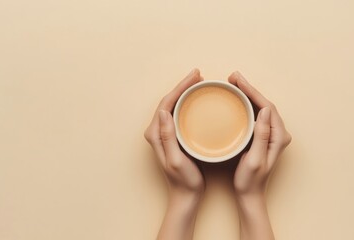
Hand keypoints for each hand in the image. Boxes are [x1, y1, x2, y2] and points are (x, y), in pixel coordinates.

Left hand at [144, 69, 204, 239]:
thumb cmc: (183, 181)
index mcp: (155, 134)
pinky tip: (196, 100)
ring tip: (198, 83)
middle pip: (168, 101)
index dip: (180, 87)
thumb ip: (168, 136)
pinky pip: (178, 114)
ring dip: (184, 93)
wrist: (186, 196)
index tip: (194, 77)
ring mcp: (164, 134)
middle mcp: (156, 132)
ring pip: (172, 106)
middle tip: (198, 75)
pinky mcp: (172, 137)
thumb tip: (163, 111)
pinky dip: (186, 103)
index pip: (166, 103)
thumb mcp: (175, 160)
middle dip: (182, 86)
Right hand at [229, 71, 291, 197]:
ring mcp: (271, 135)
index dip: (252, 90)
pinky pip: (256, 115)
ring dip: (248, 94)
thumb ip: (261, 135)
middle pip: (264, 104)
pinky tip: (237, 100)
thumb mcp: (254, 159)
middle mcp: (278, 134)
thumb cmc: (250, 180)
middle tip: (232, 77)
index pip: (266, 106)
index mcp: (278, 137)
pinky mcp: (263, 137)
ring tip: (233, 84)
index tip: (237, 80)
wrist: (250, 194)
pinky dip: (247, 105)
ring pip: (260, 108)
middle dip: (249, 88)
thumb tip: (263, 110)